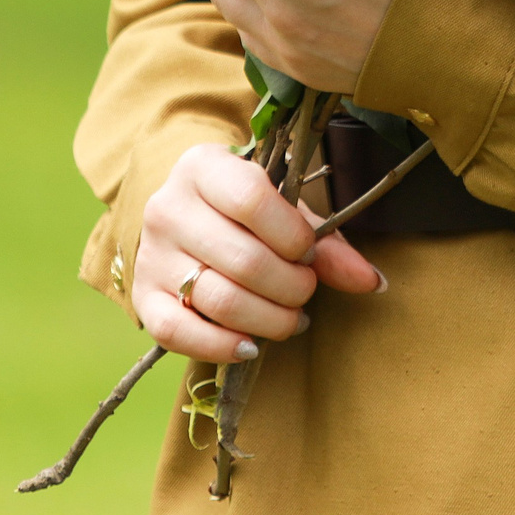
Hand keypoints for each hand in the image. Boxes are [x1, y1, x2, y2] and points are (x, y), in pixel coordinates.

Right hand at [132, 141, 385, 361]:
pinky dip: (222, 346)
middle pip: (243, 260)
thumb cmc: (241, 207)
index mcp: (203, 167)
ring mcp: (152, 255)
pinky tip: (251, 345)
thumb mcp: (280, 207)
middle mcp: (168, 208)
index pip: (252, 199)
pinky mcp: (143, 298)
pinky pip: (178, 334)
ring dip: (269, 320)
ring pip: (219, 300)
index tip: (308, 251)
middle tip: (305, 291)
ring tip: (291, 317)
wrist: (180, 212)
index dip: (292, 235)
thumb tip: (371, 282)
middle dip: (291, 286)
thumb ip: (325, 240)